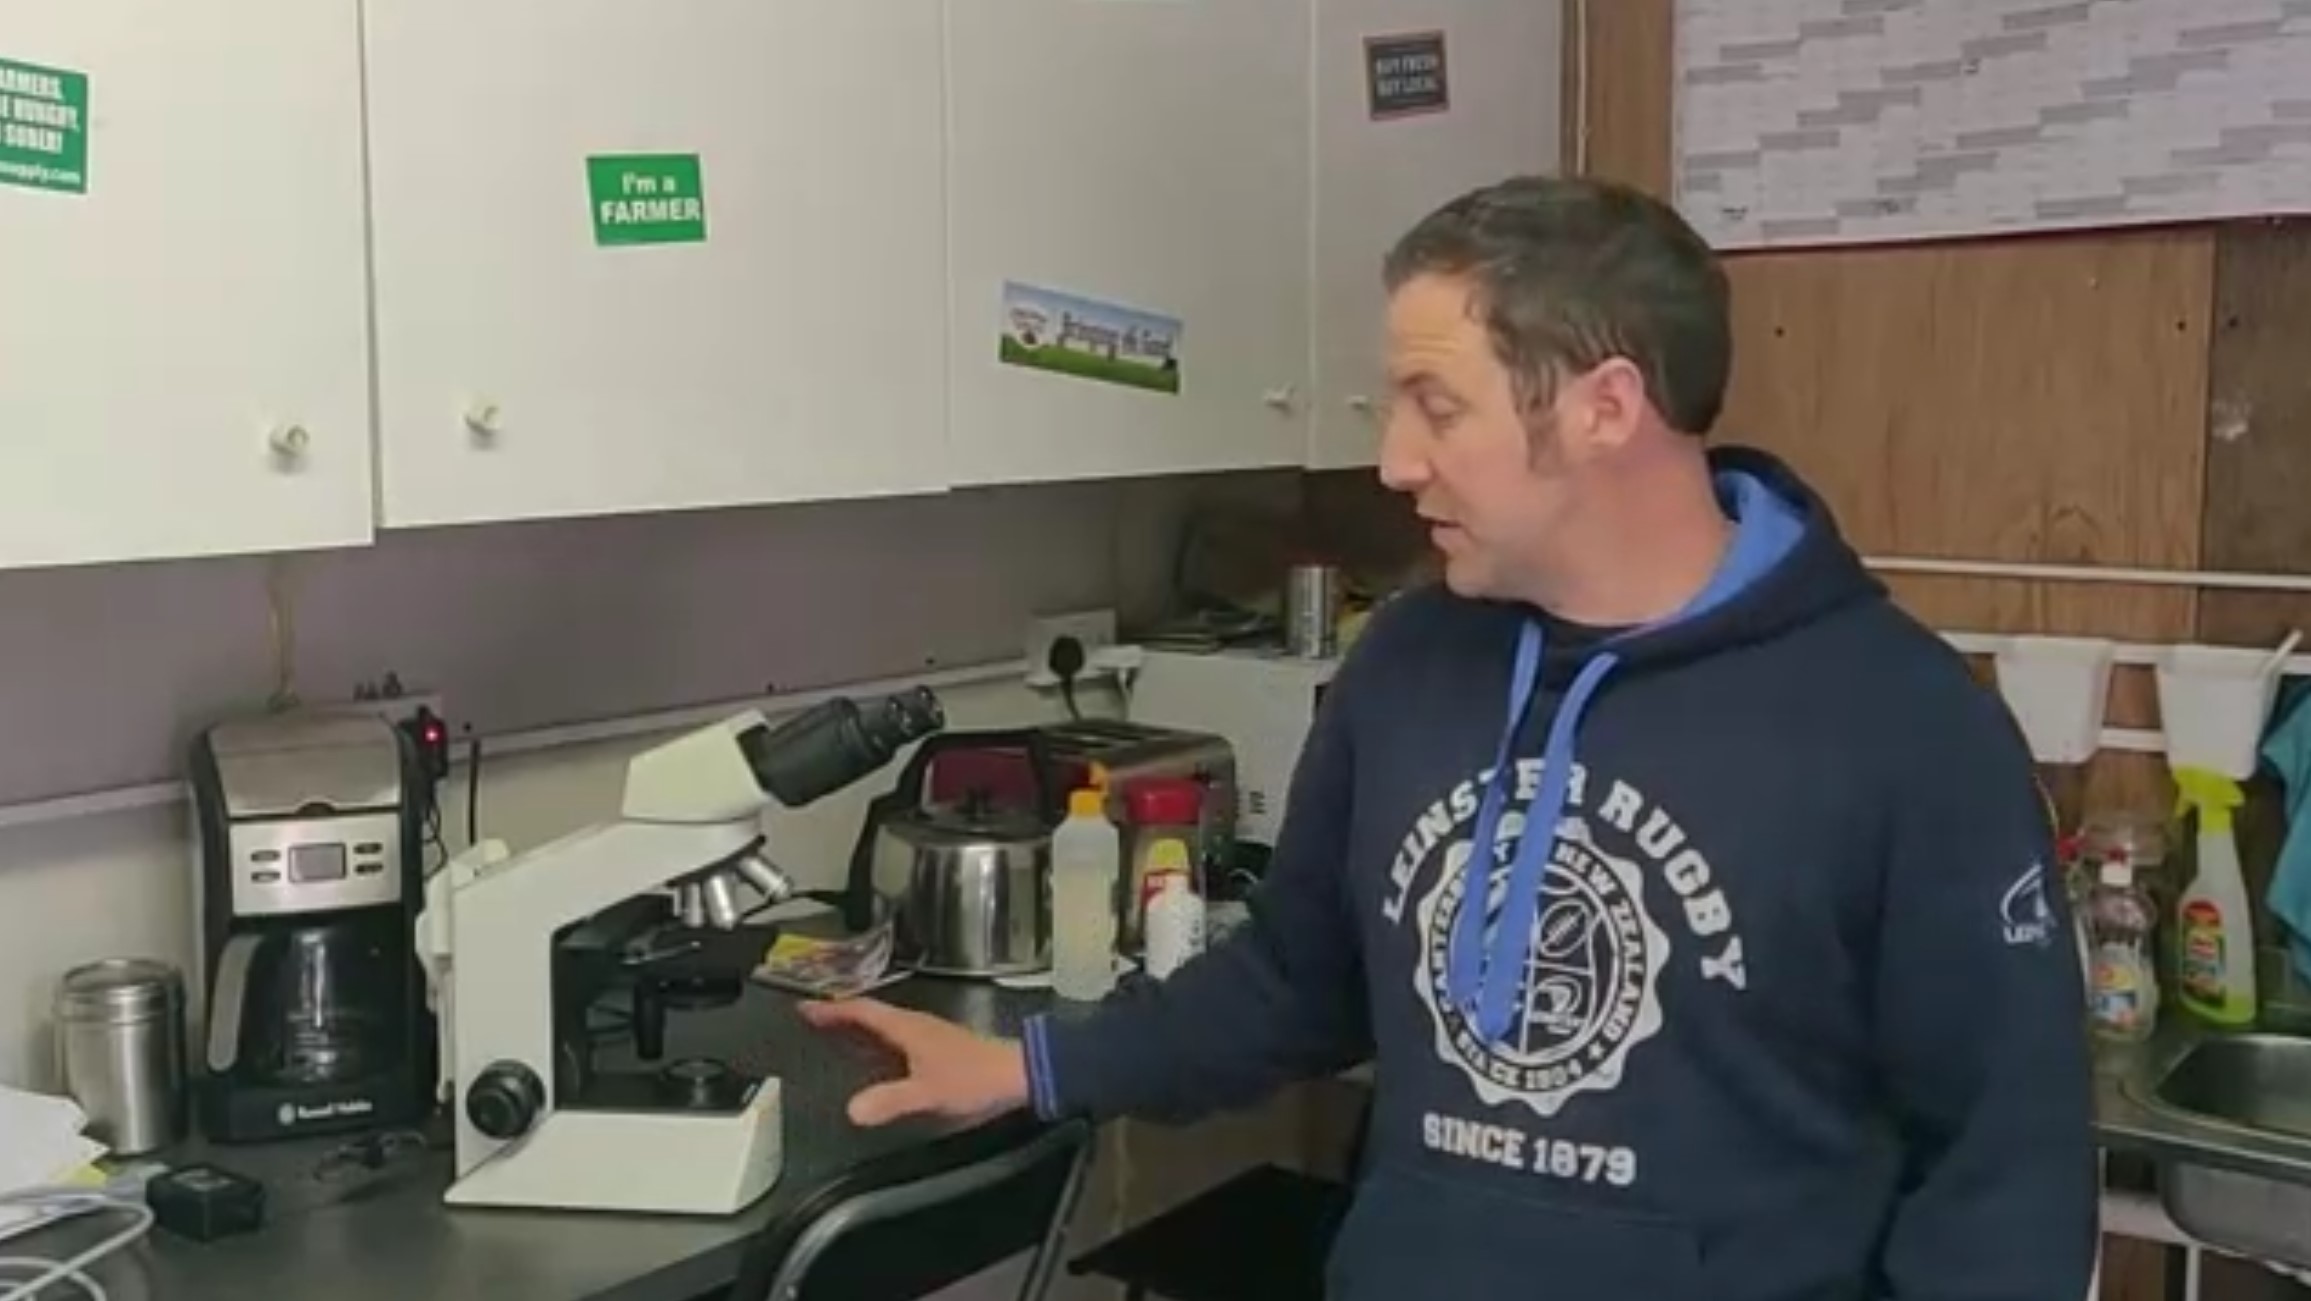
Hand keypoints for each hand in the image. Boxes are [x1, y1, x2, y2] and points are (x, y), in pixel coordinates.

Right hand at [797, 997, 1031, 1126]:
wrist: (1019, 1075)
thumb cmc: (974, 1079)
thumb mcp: (928, 1094)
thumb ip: (890, 1101)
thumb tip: (851, 1110)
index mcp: (908, 1028)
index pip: (863, 1011)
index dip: (833, 1010)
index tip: (805, 1009)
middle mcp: (917, 1025)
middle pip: (871, 1015)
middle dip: (841, 1016)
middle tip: (812, 1021)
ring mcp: (929, 1035)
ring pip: (886, 1026)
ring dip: (860, 1028)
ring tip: (836, 1037)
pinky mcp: (940, 1048)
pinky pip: (898, 1039)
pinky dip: (879, 1042)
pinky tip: (877, 1059)